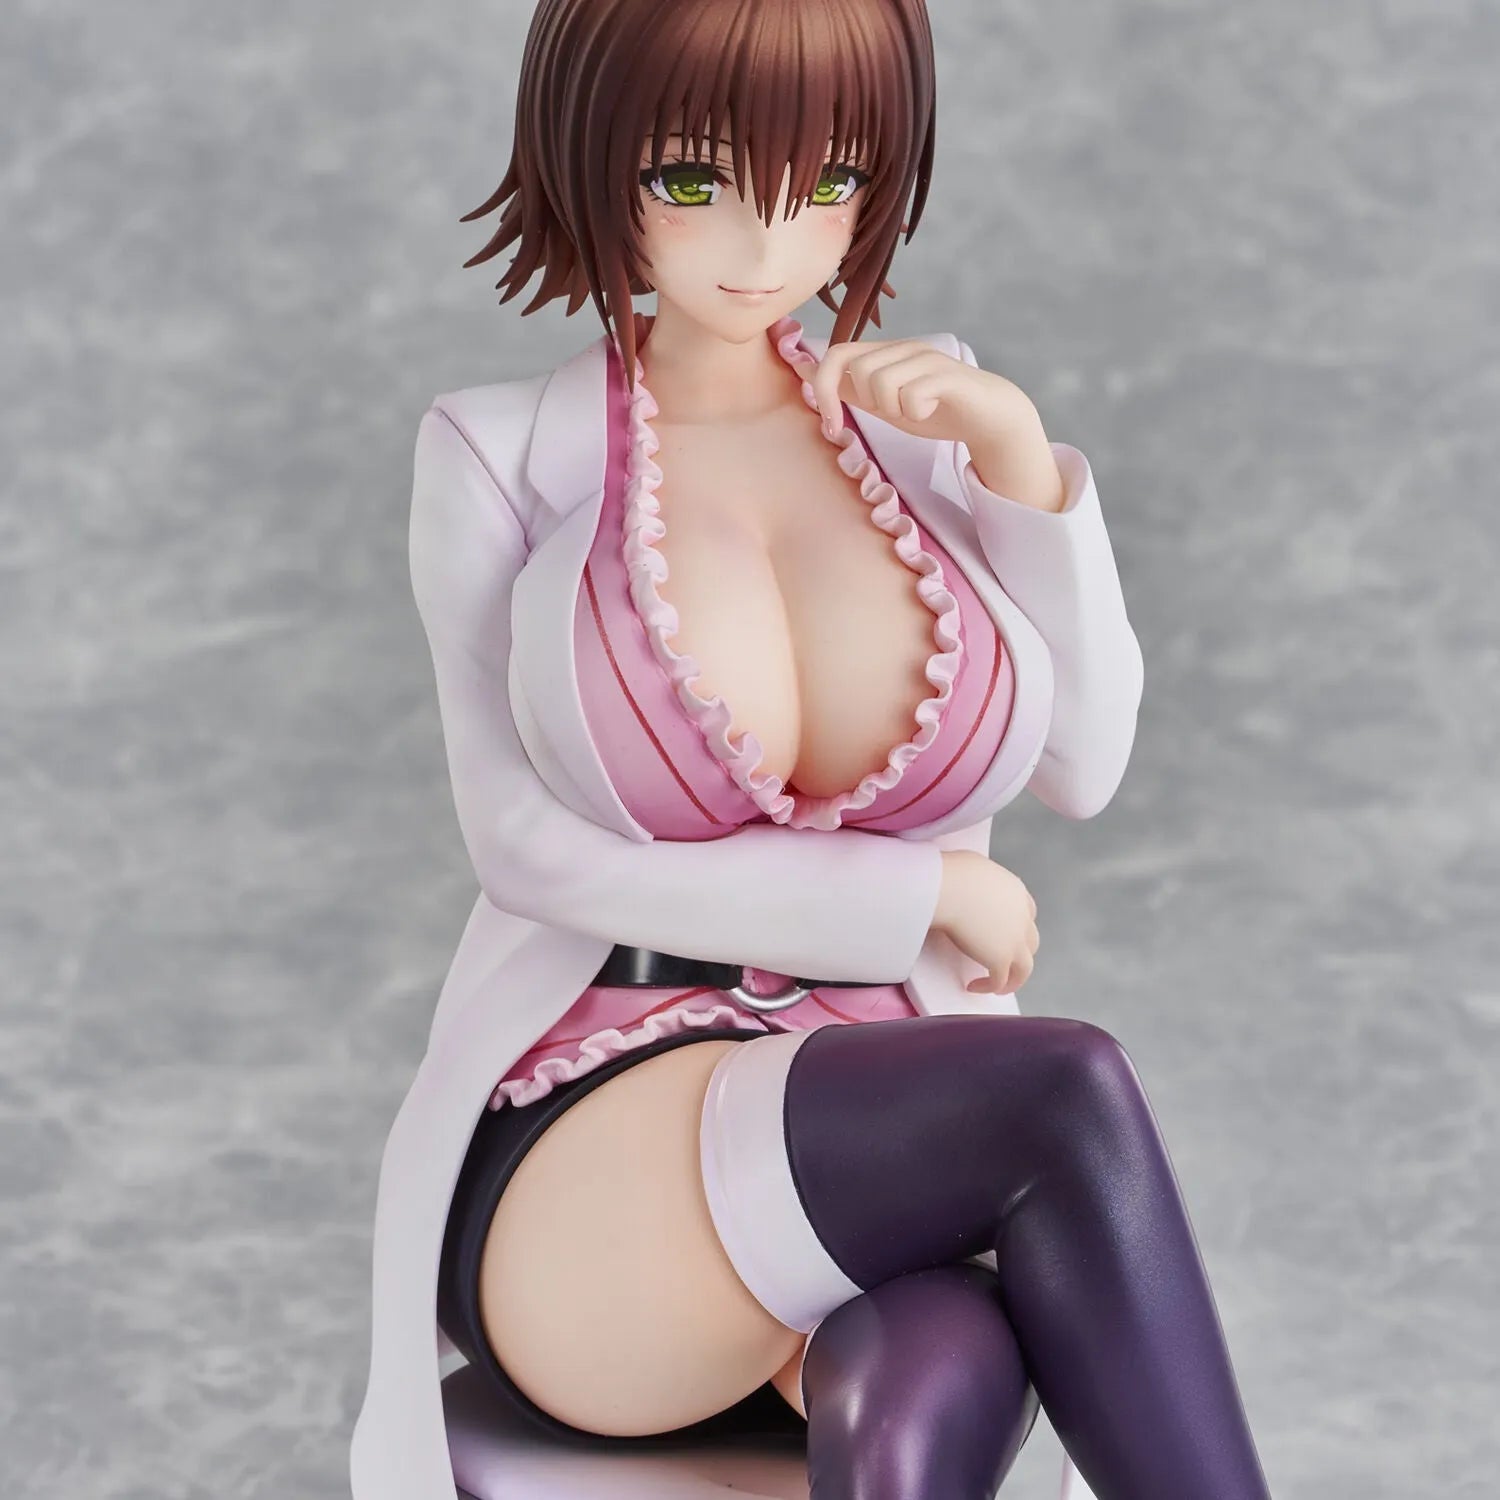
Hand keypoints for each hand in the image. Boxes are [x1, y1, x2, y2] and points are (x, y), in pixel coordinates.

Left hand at [809, 336, 1036, 447]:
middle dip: (869, 403)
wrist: (986, 417)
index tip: (831, 424)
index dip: (823, 388)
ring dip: (893, 408)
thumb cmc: (933, 409)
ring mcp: (926, 358)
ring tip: (913, 411)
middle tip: (893, 413)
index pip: (836, 353)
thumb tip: (803, 370)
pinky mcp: (946, 374)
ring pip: (882, 382)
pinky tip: (930, 411)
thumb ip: (848, 389)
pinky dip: (915, 412)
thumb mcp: (882, 403)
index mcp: (885, 353)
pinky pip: (911, 394)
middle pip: (858, 370)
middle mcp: (904, 348)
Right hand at [930, 850, 1039, 994]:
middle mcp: (1022, 917)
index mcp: (1016, 892)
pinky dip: (989, 987)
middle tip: (1002, 959)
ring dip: (1013, 979)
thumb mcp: (973, 866)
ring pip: (1024, 968)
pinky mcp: (1001, 958)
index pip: (1028, 913)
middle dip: (1019, 952)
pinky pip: (1000, 981)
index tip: (1006, 934)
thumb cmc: (951, 873)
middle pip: (1031, 942)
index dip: (1019, 926)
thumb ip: (981, 878)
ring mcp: (1014, 940)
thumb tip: (969, 881)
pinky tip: (973, 986)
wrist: (947, 888)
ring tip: (998, 986)